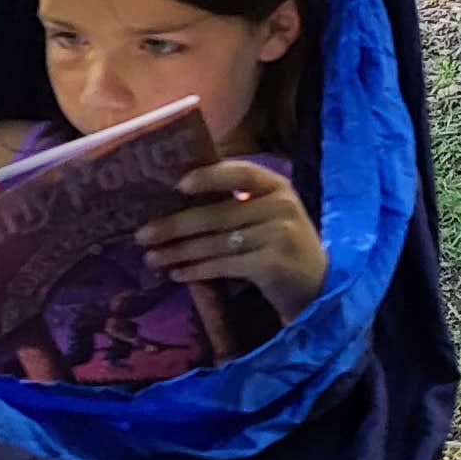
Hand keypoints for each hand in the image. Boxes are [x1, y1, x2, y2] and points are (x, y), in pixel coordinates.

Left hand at [139, 158, 327, 323]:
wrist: (318, 286)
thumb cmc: (284, 247)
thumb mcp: (270, 217)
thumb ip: (239, 205)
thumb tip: (179, 203)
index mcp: (278, 187)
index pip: (241, 172)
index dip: (209, 176)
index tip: (177, 184)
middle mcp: (281, 206)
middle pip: (218, 214)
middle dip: (175, 225)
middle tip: (142, 234)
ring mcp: (278, 235)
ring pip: (216, 242)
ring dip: (179, 251)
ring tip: (151, 258)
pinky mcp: (271, 264)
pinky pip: (223, 265)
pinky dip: (196, 270)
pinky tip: (177, 274)